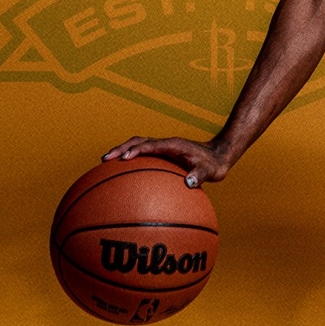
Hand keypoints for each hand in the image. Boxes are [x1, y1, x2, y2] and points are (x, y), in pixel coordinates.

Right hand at [102, 136, 227, 187]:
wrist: (219, 156)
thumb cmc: (214, 164)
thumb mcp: (210, 171)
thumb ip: (200, 175)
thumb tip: (189, 183)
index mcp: (173, 145)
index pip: (150, 145)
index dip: (136, 151)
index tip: (123, 159)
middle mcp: (166, 144)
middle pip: (138, 142)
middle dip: (121, 149)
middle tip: (105, 159)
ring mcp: (164, 148)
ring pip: (138, 145)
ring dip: (123, 151)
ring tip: (106, 164)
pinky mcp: (164, 154)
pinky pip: (144, 154)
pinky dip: (131, 158)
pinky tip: (123, 173)